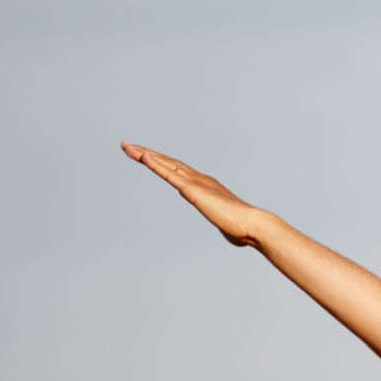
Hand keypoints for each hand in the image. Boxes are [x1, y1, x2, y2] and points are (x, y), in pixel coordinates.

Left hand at [121, 142, 266, 247]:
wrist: (254, 225)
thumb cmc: (245, 230)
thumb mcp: (231, 227)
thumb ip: (227, 225)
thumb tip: (234, 233)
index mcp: (208, 187)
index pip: (179, 171)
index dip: (162, 163)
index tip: (147, 158)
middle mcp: (200, 180)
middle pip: (168, 163)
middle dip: (147, 154)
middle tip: (128, 146)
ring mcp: (196, 183)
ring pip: (165, 164)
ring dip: (144, 154)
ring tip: (127, 147)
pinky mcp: (193, 191)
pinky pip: (169, 175)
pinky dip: (155, 164)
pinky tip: (142, 156)